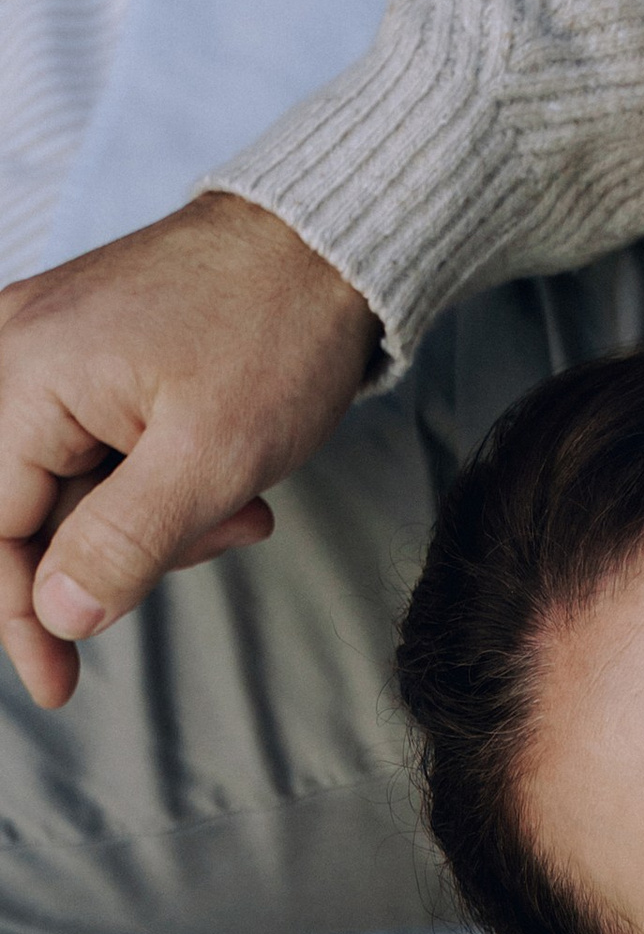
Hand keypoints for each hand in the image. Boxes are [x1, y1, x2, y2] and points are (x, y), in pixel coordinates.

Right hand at [0, 193, 380, 706]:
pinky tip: (229, 479)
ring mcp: (48, 347)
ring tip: (241, 500)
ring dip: (160, 523)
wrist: (323, 244)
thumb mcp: (210, 458)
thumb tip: (57, 614)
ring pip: (77, 489)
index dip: (24, 613)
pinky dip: (160, 484)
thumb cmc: (273, 335)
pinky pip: (100, 451)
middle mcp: (16, 351)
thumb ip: (124, 541)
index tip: (57, 689)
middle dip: (129, 552)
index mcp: (26, 373)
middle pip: (35, 512)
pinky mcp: (86, 353)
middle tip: (228, 532)